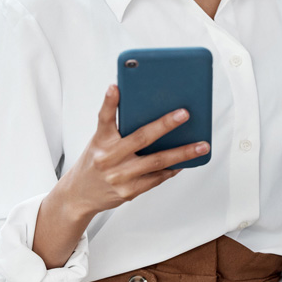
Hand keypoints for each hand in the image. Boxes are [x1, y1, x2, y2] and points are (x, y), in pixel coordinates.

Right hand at [59, 84, 208, 218]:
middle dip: (165, 125)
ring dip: (182, 153)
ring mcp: (120, 176)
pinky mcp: (129, 191)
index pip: (104, 118)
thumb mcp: (99, 142)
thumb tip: (150, 114)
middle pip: (141, 138)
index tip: (115, 87)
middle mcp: (109, 158)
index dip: (109, 102)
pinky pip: (157, 178)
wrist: (79, 194)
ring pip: (157, 161)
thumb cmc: (94, 162)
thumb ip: (118, 130)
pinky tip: (184, 162)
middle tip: (184, 114)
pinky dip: (172, 169)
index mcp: (100, 141)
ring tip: (202, 146)